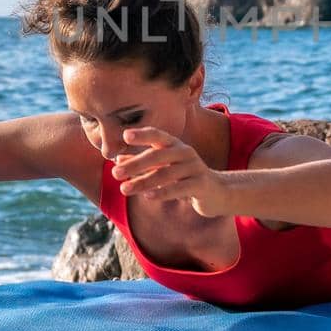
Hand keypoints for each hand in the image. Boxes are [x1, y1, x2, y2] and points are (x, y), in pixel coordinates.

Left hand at [113, 126, 231, 217]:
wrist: (216, 192)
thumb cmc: (184, 177)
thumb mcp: (163, 168)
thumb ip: (142, 164)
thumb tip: (117, 160)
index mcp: (175, 145)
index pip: (157, 135)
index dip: (142, 134)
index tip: (125, 136)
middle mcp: (185, 152)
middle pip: (158, 155)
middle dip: (135, 164)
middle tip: (115, 173)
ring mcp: (194, 167)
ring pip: (165, 174)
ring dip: (143, 182)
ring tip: (124, 189)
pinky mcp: (201, 184)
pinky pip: (179, 188)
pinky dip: (163, 192)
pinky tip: (148, 196)